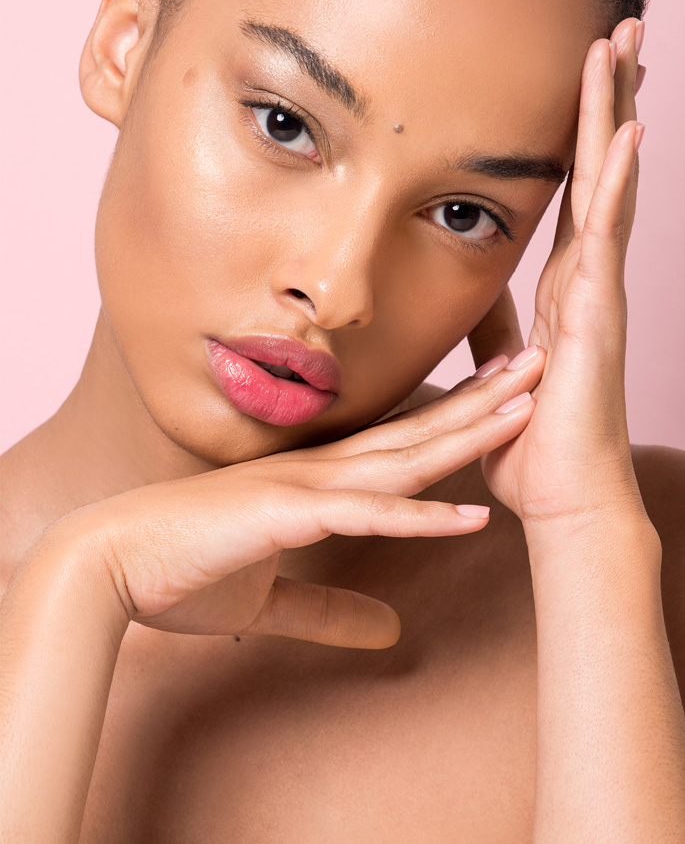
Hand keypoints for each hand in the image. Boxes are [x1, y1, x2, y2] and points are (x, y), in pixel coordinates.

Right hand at [46, 354, 543, 647]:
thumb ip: (333, 610)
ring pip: (404, 459)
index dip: (455, 419)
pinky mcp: (287, 515)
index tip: (502, 395)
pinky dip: (421, 515)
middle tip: (538, 365)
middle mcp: (319, 472)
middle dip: (482, 401)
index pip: (400, 444)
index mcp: (316, 483)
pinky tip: (473, 514)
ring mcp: (305, 487)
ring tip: (527, 409)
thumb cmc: (185, 571)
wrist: (113, 565)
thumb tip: (392, 631)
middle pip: (417, 434)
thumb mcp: (274, 600)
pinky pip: (366, 514)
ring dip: (469, 436)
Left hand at [467, 18, 650, 547]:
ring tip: (624, 43)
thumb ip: (489, 328)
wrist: (560, 497)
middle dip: (605, 99)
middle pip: (595, 171)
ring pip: (607, 185)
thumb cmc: (532, 440)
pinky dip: (618, 183)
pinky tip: (630, 129)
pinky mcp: (597, 316)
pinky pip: (608, 237)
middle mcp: (584, 279)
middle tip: (617, 29)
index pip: (569, 195)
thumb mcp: (497, 368)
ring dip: (614, 113)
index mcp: (559, 288)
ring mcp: (598, 293)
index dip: (576, 136)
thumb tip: (470, 300)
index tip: (579, 78)